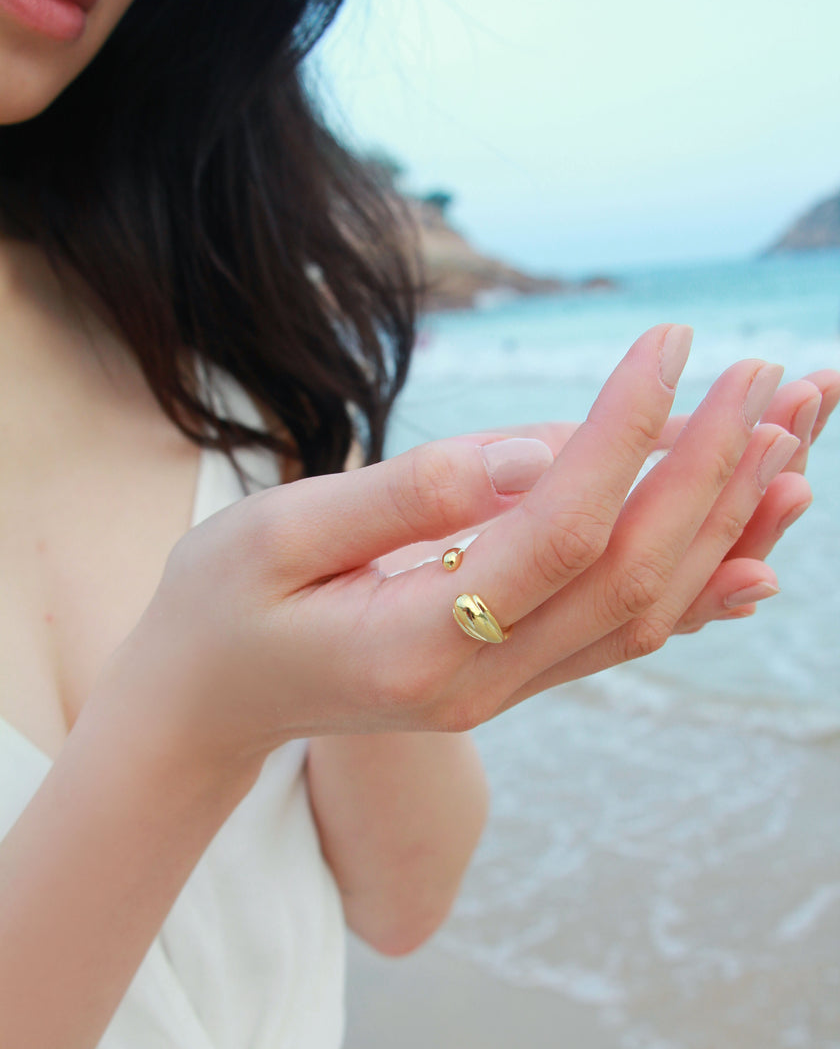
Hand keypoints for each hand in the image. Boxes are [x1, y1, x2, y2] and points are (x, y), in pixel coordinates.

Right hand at [107, 325, 807, 770]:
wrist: (208, 704)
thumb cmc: (221, 607)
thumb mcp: (275, 534)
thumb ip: (407, 494)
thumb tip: (539, 450)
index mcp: (417, 644)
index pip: (559, 531)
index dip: (625, 433)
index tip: (670, 343)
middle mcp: (479, 682)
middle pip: (630, 576)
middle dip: (707, 471)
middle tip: (762, 378)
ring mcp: (503, 691)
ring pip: (647, 613)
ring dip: (726, 526)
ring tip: (791, 441)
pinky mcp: (511, 677)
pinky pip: (623, 637)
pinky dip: (698, 588)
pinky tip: (756, 551)